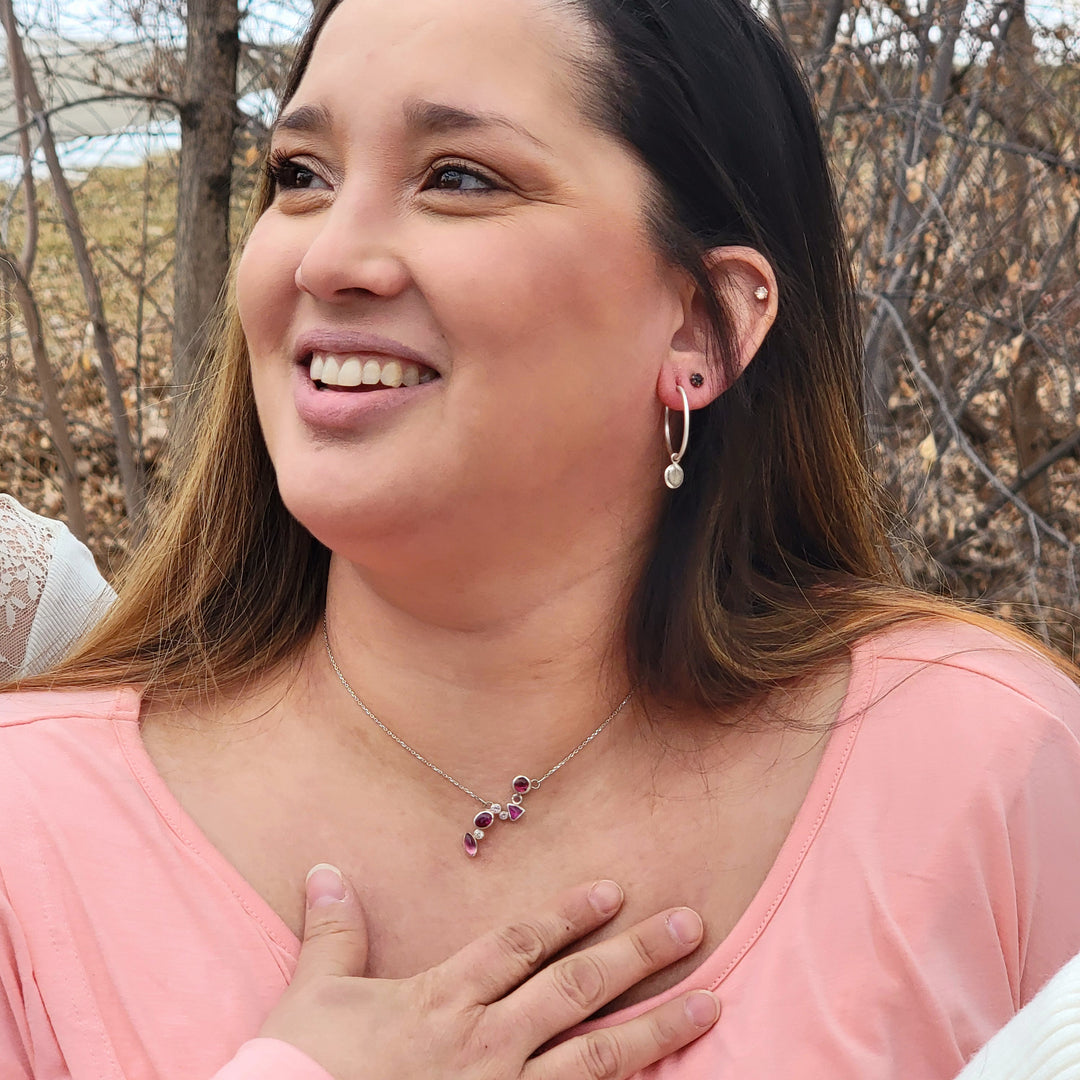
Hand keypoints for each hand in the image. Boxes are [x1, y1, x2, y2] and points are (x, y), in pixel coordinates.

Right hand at [258, 864, 719, 1079]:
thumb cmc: (303, 1071)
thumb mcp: (314, 995)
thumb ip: (335, 931)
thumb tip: (325, 868)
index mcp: (442, 1000)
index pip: (521, 944)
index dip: (570, 914)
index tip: (614, 890)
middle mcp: (484, 1044)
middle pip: (575, 990)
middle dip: (638, 955)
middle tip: (691, 925)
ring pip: (595, 1057)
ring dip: (658, 1028)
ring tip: (711, 1004)